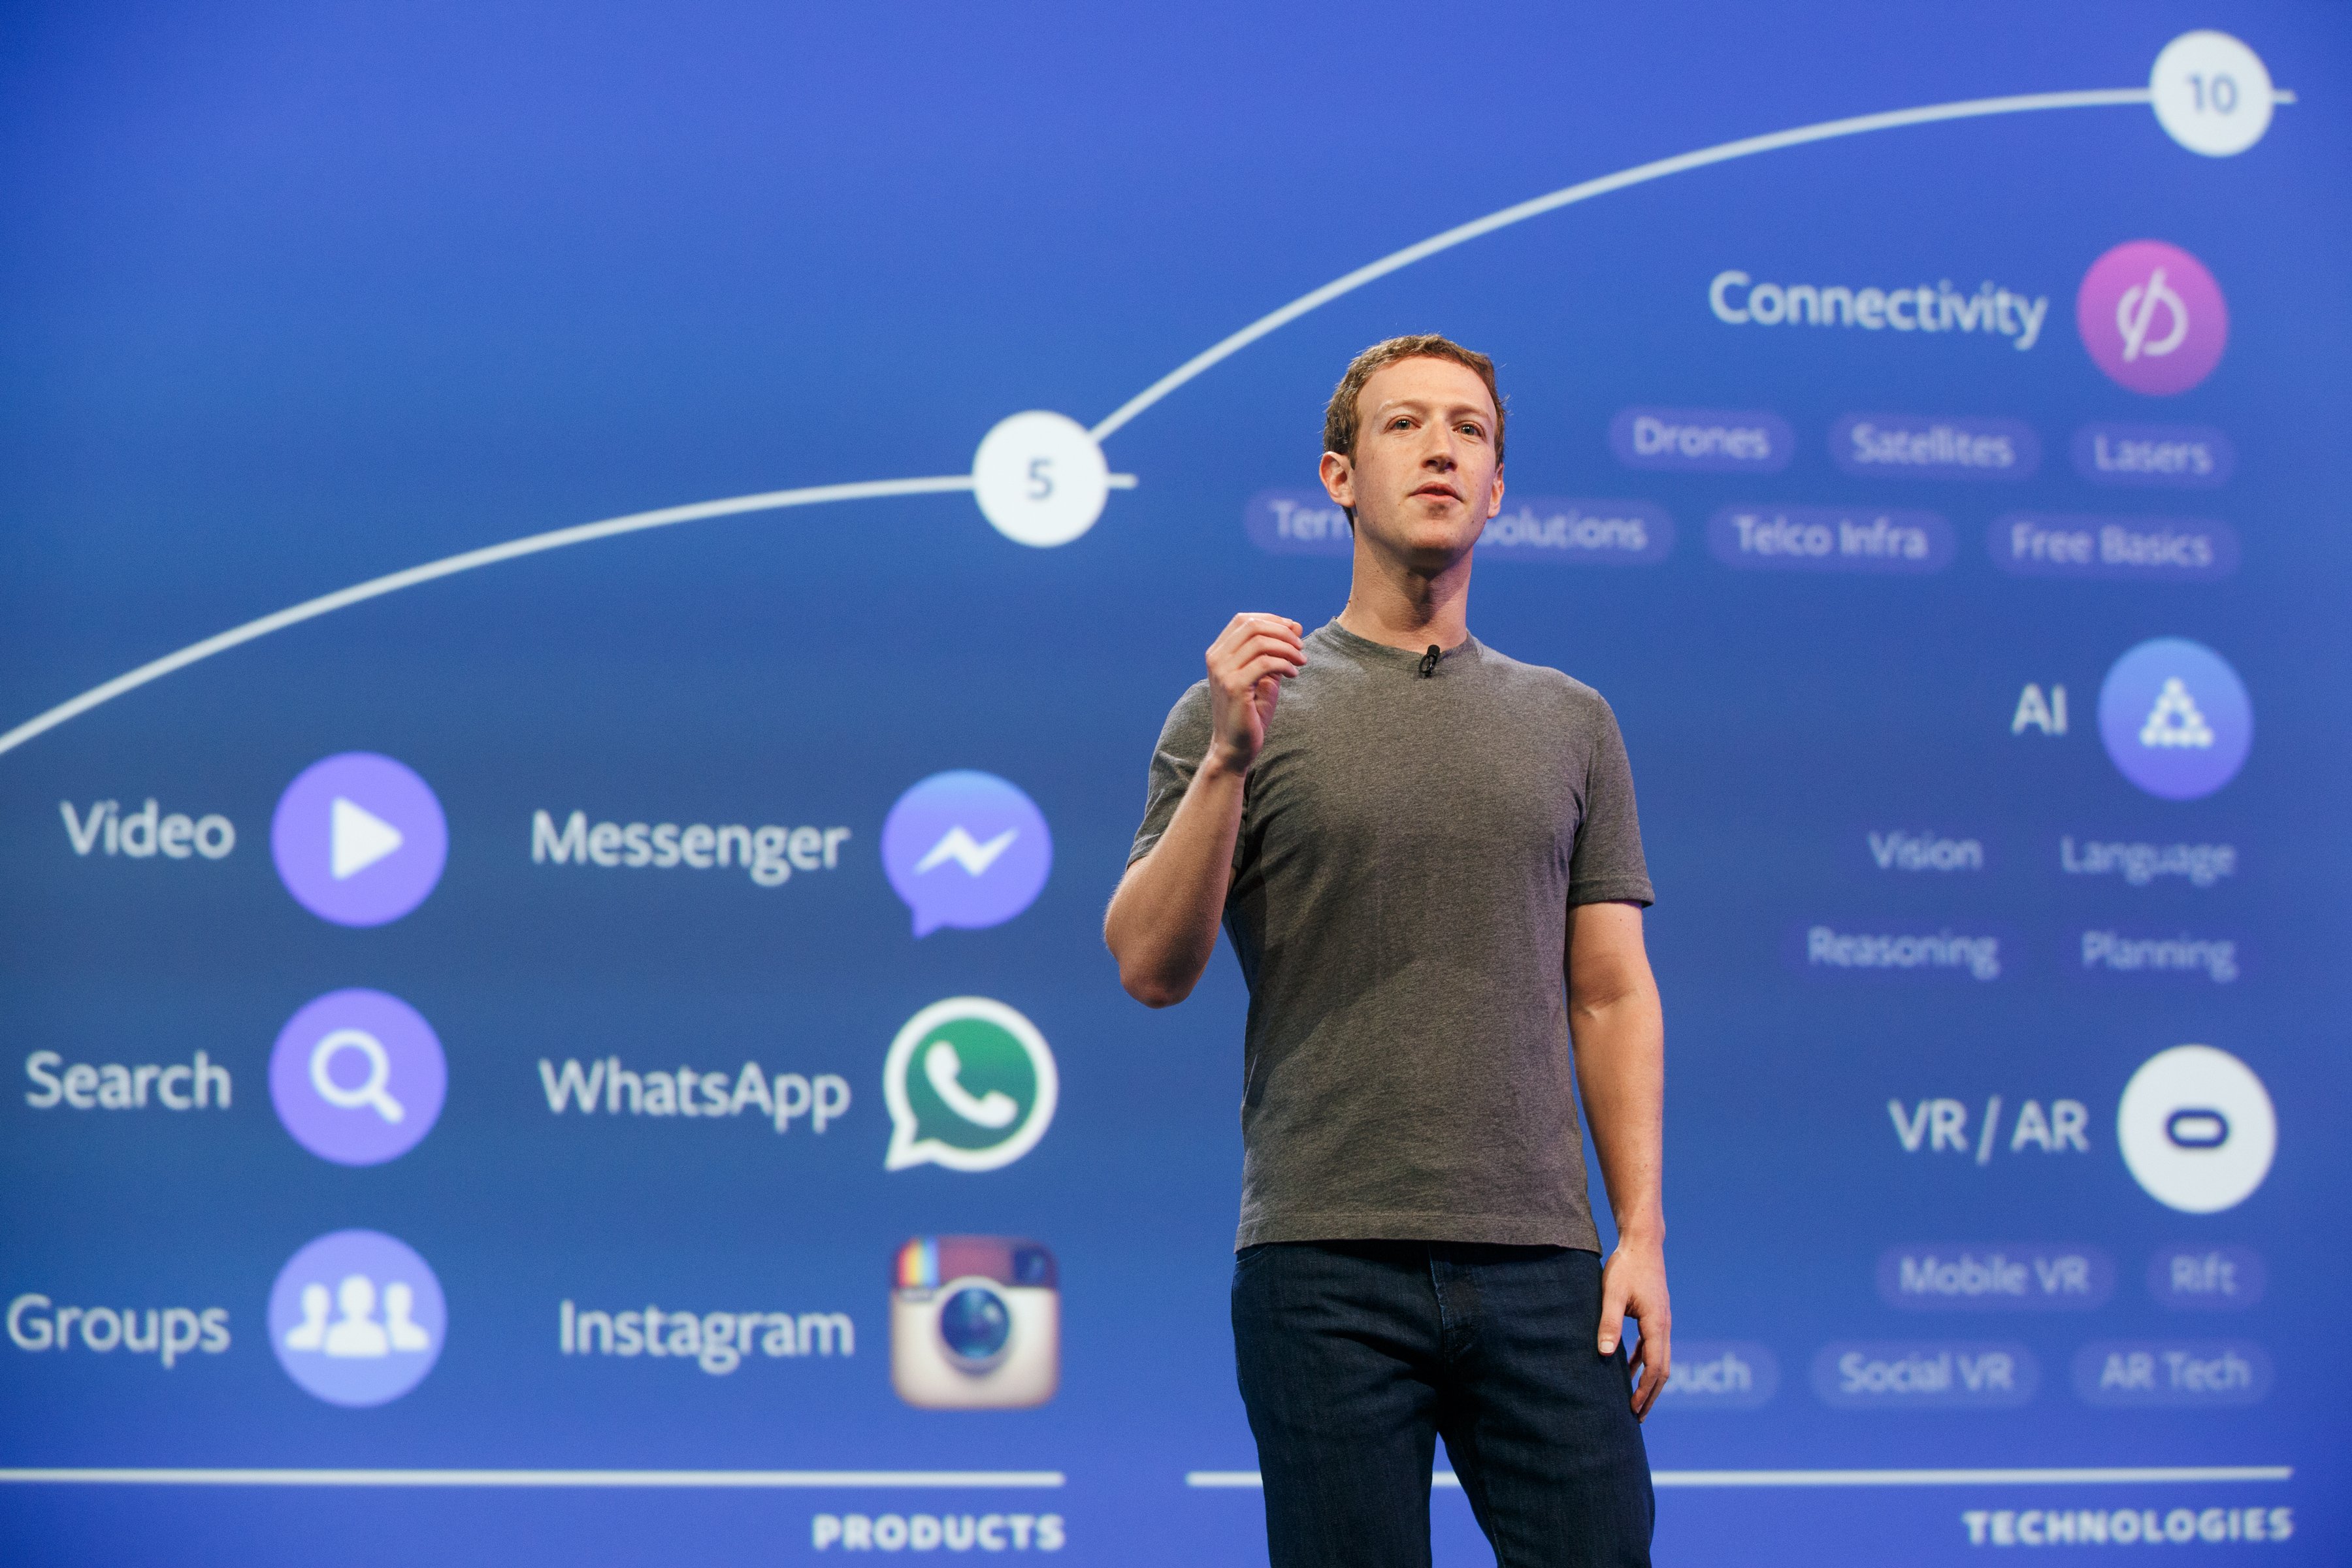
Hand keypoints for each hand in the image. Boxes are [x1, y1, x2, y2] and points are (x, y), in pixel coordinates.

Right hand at [1203, 613, 1304, 772]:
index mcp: (1218, 653)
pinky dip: (1285, 664)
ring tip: (1301, 661)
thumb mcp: (1266, 676)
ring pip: (1260, 642)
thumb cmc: (1250, 713)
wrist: (1235, 747)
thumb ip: (1277, 651)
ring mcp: (1222, 672)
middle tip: (1301, 646)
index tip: (1294, 631)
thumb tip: (1297, 625)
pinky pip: (1265, 663)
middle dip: (1282, 632)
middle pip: (1252, 625)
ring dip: (1287, 648)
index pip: (1244, 620)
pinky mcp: (1234, 687)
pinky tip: (1293, 675)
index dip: (1272, 620)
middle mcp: (1216, 658)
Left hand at [1598, 1235, 1670, 1419]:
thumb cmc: (1625, 1267)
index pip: (1655, 1366)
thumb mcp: (1611, 1293)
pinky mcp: (1654, 1317)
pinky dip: (1642, 1362)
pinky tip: (1626, 1369)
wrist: (1642, 1244)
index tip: (1635, 1410)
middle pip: (1663, 1369)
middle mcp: (1664, 1326)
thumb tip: (1606, 1354)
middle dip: (1651, 1395)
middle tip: (1637, 1417)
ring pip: (1659, 1360)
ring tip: (1633, 1402)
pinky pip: (1651, 1347)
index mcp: (1657, 1324)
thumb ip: (1608, 1323)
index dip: (1646, 1390)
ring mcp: (1661, 1322)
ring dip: (1648, 1381)